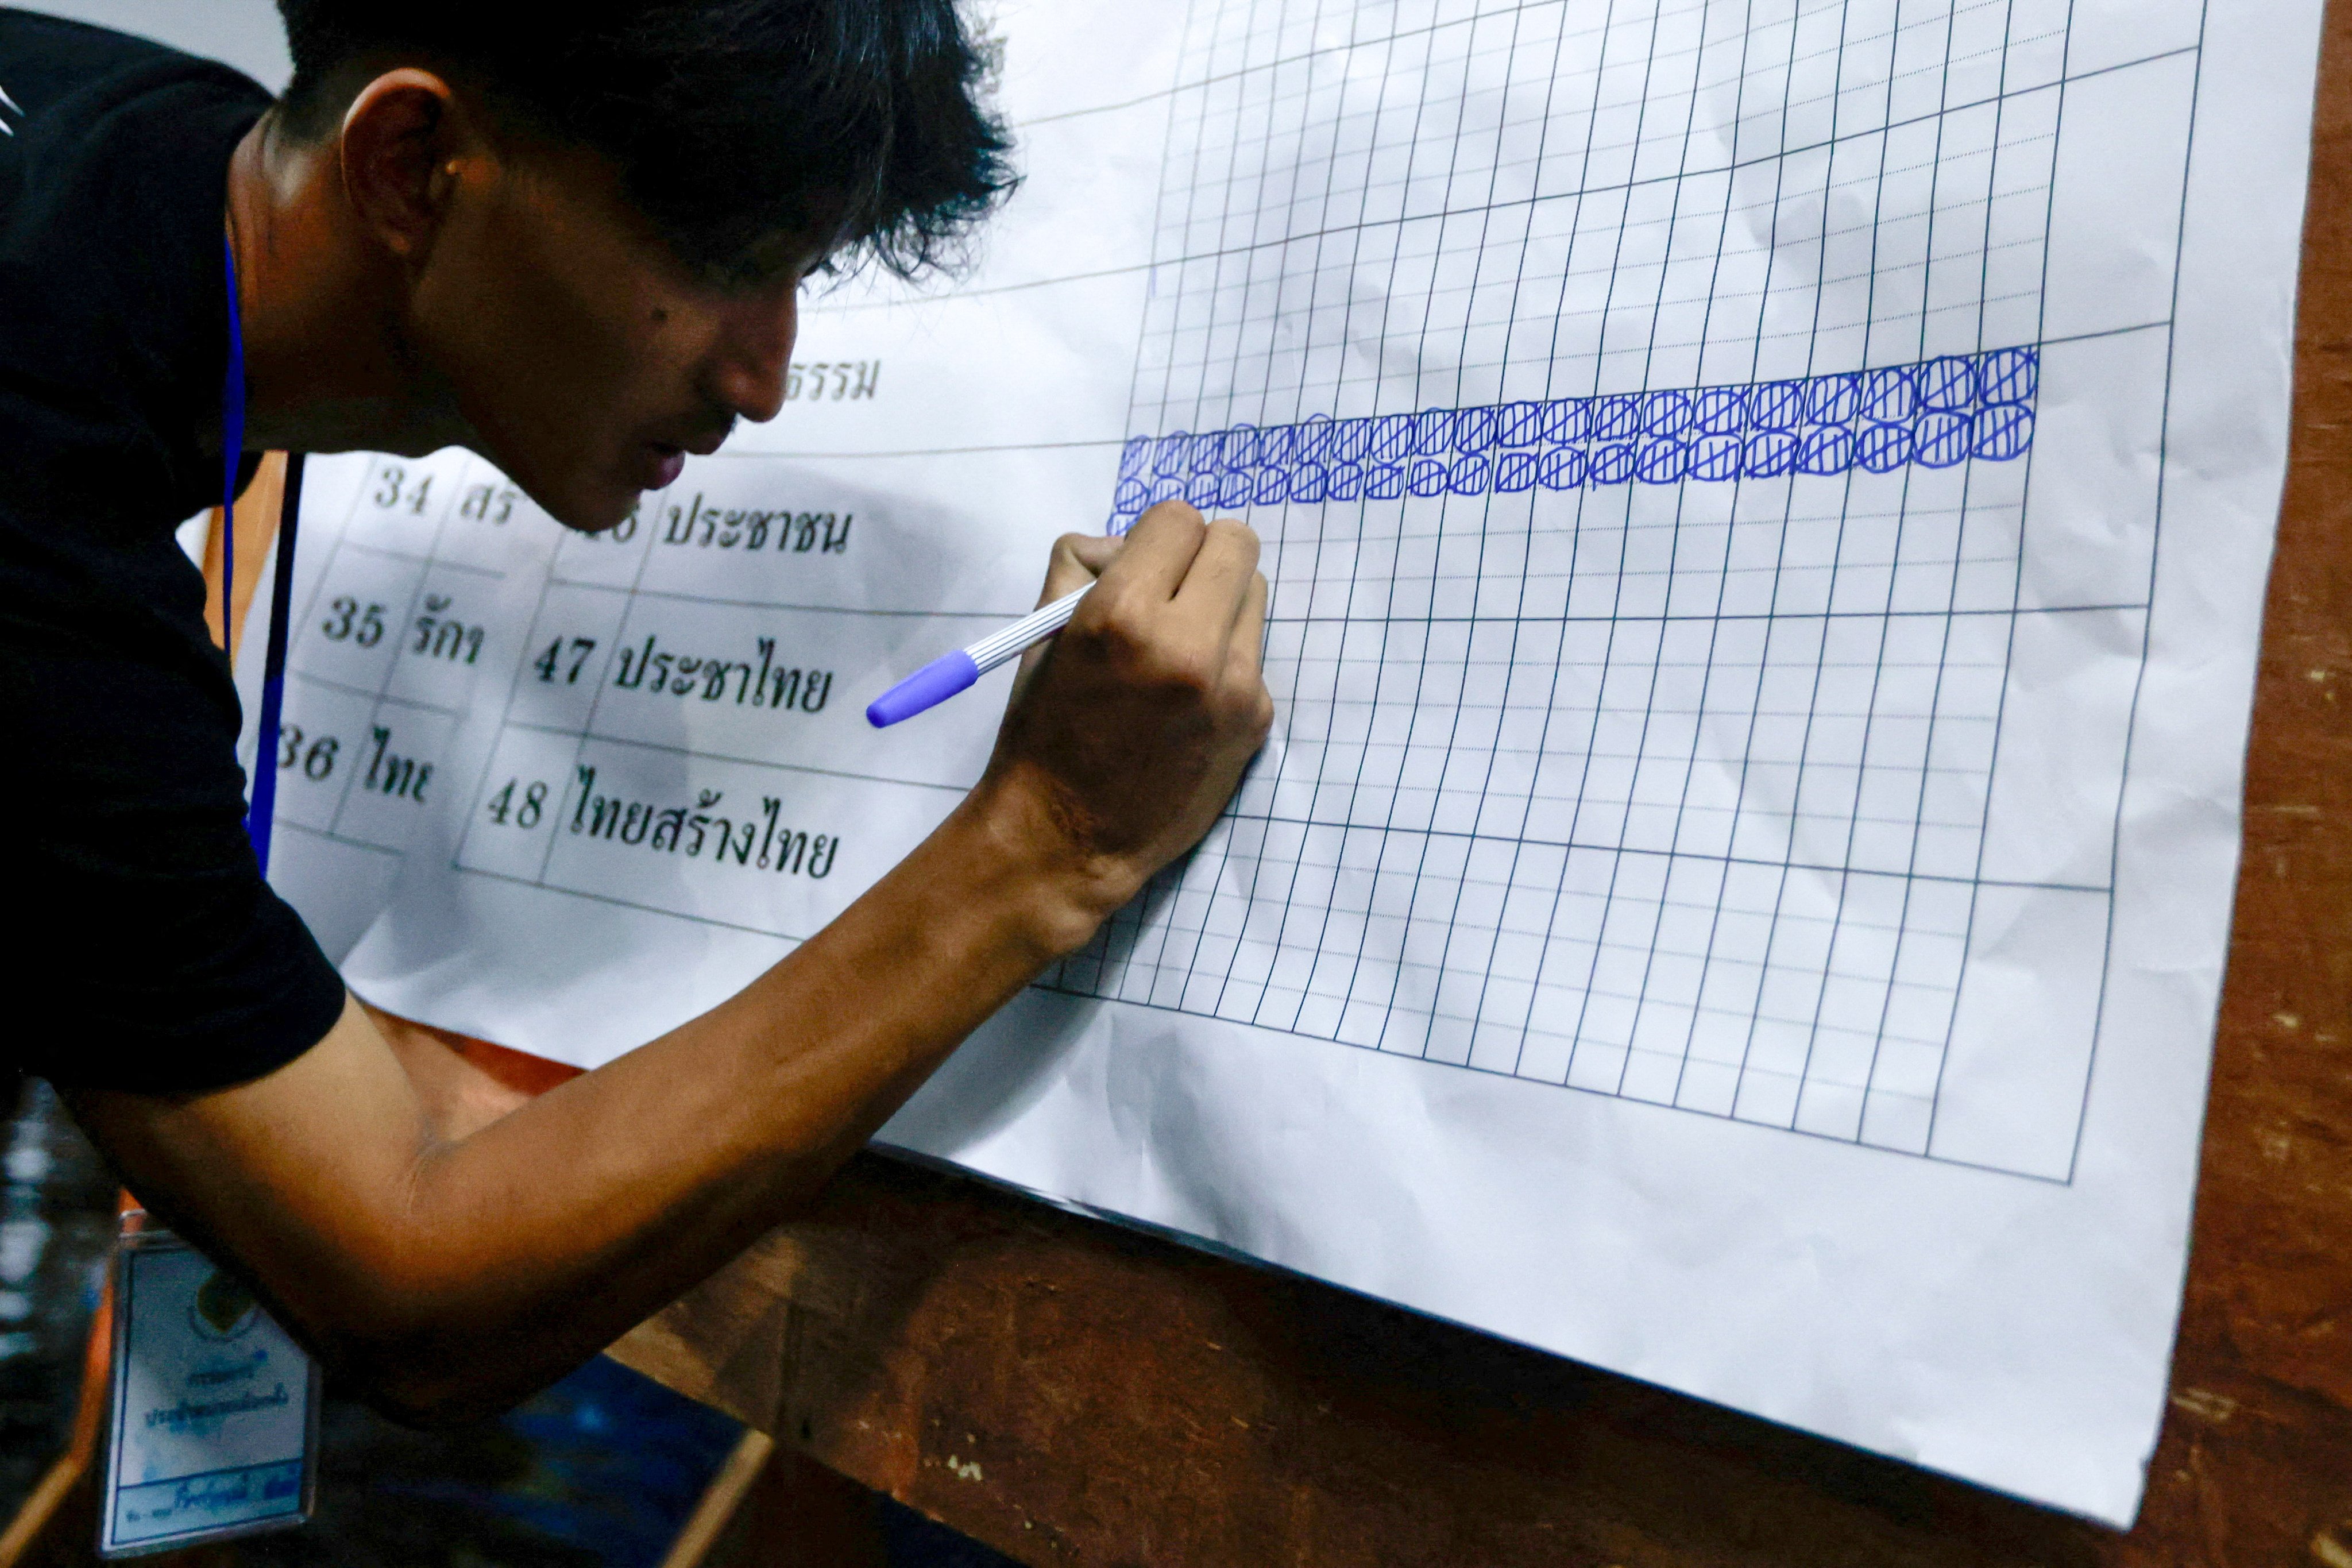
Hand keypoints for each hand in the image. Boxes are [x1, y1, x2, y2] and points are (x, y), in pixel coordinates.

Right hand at [971, 500, 1272, 936]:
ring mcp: (1232, 686)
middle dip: (1201, 555)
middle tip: (1171, 590)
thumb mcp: (1044, 634)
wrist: (1068, 838)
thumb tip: (1133, 541)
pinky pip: (1253, 653)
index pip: (1179, 518)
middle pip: (1236, 542)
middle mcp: (1188, 645)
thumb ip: (1085, 565)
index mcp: (1123, 615)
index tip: (1142, 565)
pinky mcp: (1256, 718)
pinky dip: (1226, 660)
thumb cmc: (1045, 731)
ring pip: (1254, 594)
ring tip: (1177, 647)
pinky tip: (1187, 699)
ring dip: (1220, 604)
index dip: (1157, 536)